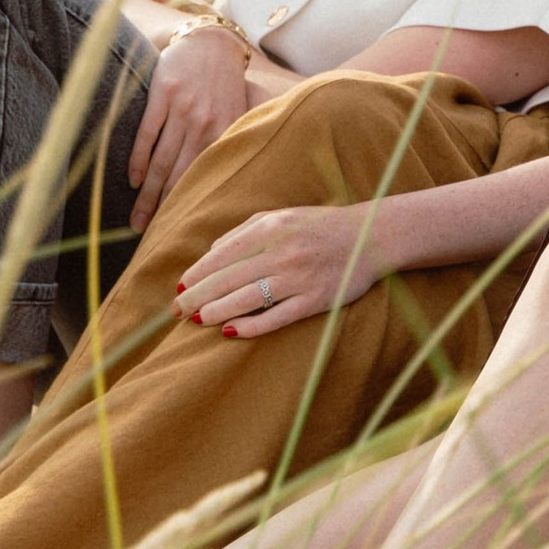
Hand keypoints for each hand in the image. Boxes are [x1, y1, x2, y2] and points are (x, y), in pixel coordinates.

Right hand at [127, 26, 255, 224]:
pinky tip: (134, 180)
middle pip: (179, 174)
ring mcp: (182, 107)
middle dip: (162, 208)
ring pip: (161, 159)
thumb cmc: (225, 85)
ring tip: (136, 219)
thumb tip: (230, 185)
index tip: (179, 229)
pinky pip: (148, 133)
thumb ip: (231, 144)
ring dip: (147, 193)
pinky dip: (139, 159)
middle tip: (149, 235)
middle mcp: (205, 121)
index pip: (205, 175)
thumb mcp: (237, 114)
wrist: (211, 42)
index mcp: (226, 129)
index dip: (190, 203)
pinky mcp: (163, 92)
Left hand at [175, 201, 390, 335]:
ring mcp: (299, 278)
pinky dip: (251, 326)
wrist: (371, 236)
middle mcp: (283, 252)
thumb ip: (245, 231)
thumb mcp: (282, 216)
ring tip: (198, 320)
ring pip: (247, 299)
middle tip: (177, 311)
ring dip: (217, 312)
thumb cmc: (319, 226)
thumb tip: (209, 255)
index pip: (222, 255)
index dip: (196, 274)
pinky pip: (276, 317)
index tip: (178, 289)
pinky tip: (231, 331)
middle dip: (197, 296)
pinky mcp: (314, 300)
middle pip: (228, 279)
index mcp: (272, 228)